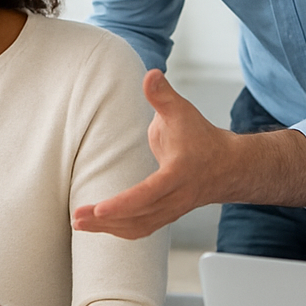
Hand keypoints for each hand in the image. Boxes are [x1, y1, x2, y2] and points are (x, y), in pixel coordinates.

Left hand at [70, 69, 243, 238]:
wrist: (228, 166)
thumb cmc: (202, 138)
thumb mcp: (183, 112)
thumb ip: (162, 95)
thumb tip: (150, 75)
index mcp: (179, 175)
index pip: (149, 194)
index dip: (124, 204)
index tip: (100, 209)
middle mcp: (176, 199)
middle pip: (139, 217)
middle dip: (106, 220)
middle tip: (77, 217)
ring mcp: (171, 211)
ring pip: (138, 228)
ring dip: (108, 229)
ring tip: (80, 223)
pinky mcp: (166, 215)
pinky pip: (140, 229)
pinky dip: (119, 230)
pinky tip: (99, 226)